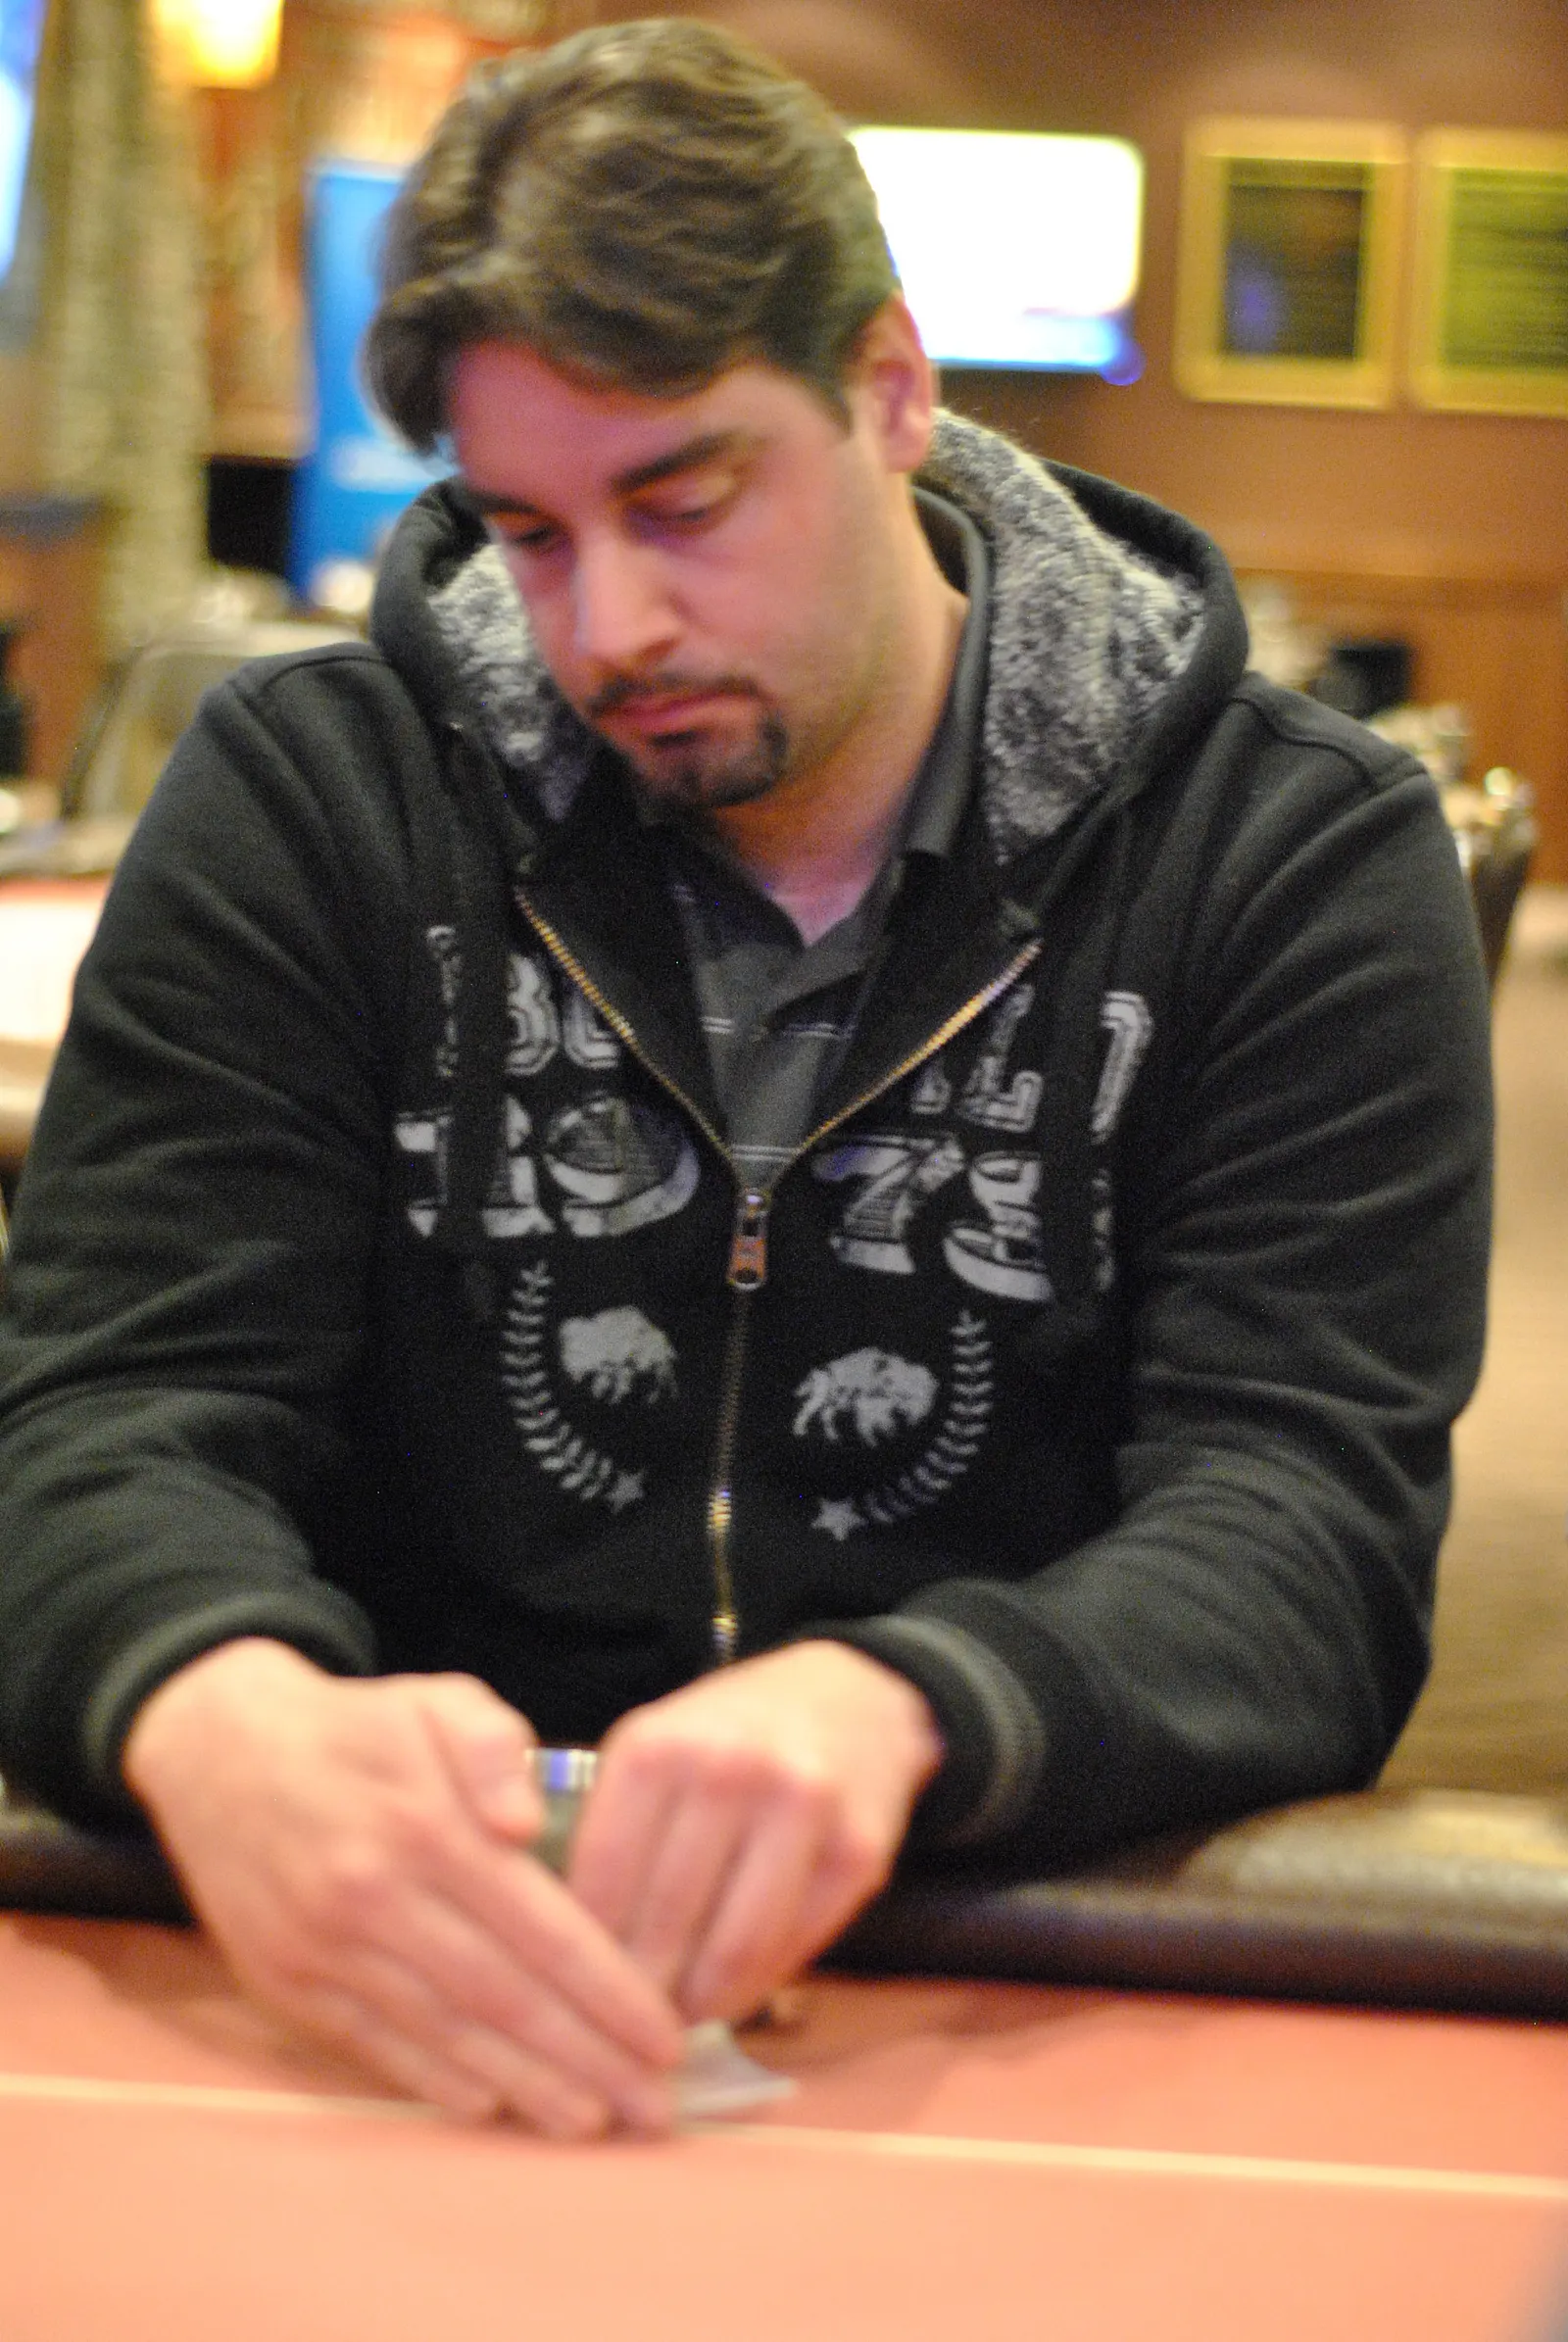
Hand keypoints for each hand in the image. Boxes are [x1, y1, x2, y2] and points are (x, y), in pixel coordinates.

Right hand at [122, 1640, 684, 2135]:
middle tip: (652, 2107)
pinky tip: (493, 2107)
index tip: (664, 2034)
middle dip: (588, 2059)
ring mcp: (326, 1950)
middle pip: (503, 1997)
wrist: (219, 1753)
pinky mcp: (288, 1985)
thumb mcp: (435, 1699)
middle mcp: (376, 1898)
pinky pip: (375, 2045)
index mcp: (426, 1827)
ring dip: (524, 2087)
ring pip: (444, 2034)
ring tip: (590, 2120)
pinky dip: (437, 2081)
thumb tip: (528, 1823)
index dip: (608, 1990)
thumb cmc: (357, 1728)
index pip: (540, 1927)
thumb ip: (493, 1745)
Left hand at [567, 1641, 942, 2023]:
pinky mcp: (858, 1850)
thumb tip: (578, 1953)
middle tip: (624, 2027)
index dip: (588, 1951)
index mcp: (657, 1746)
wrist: (850, 1696)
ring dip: (698, 2002)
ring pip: (733, 1949)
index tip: (579, 1991)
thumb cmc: (731, 1735)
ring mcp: (801, 1808)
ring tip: (676, 2021)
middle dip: (641, 1990)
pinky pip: (792, 1947)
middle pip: (666, 1921)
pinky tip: (730, 1993)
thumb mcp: (657, 1750)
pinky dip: (755, 1987)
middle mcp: (728, 1769)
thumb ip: (616, 1832)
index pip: (605, 1878)